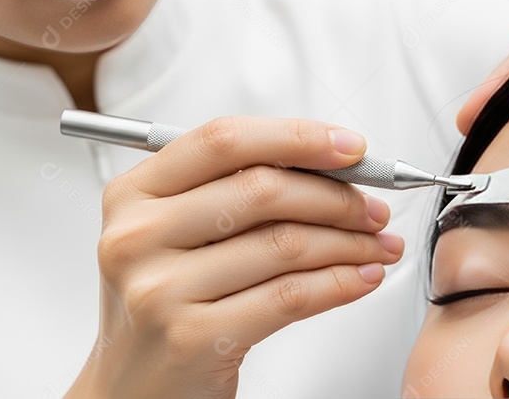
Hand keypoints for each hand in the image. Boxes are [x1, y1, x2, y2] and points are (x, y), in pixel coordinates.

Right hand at [65, 118, 402, 398]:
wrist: (132, 387)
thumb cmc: (165, 301)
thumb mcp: (175, 232)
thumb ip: (235, 188)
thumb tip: (329, 164)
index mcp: (133, 193)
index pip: (224, 141)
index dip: (297, 136)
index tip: (349, 147)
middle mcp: (138, 235)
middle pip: (262, 189)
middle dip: (337, 196)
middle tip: (372, 208)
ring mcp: (161, 288)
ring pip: (285, 244)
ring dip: (349, 243)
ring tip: (376, 246)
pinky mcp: (192, 337)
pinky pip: (290, 297)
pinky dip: (339, 283)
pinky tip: (359, 278)